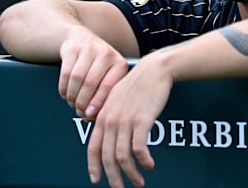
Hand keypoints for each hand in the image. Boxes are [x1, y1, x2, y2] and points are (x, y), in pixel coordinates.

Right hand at [59, 27, 128, 119]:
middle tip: (79, 111)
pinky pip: (65, 73)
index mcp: (120, 64)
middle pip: (90, 83)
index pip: (108, 87)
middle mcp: (106, 54)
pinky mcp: (72, 49)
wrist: (82, 39)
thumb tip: (94, 117)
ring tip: (73, 103)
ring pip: (76, 79)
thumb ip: (106, 94)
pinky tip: (66, 93)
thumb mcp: (109, 76)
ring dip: (72, 96)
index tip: (90, 115)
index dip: (97, 103)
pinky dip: (64, 88)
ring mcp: (89, 49)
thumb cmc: (99, 64)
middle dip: (82, 102)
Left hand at [87, 54, 172, 187]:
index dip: (93, 166)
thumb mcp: (117, 98)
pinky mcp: (142, 121)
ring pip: (122, 156)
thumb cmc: (138, 83)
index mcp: (102, 116)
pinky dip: (144, 161)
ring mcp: (125, 121)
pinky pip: (139, 148)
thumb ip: (108, 114)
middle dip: (114, 178)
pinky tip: (150, 165)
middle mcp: (111, 120)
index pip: (93, 148)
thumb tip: (104, 129)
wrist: (154, 70)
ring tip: (139, 182)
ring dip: (131, 173)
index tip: (96, 180)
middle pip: (107, 157)